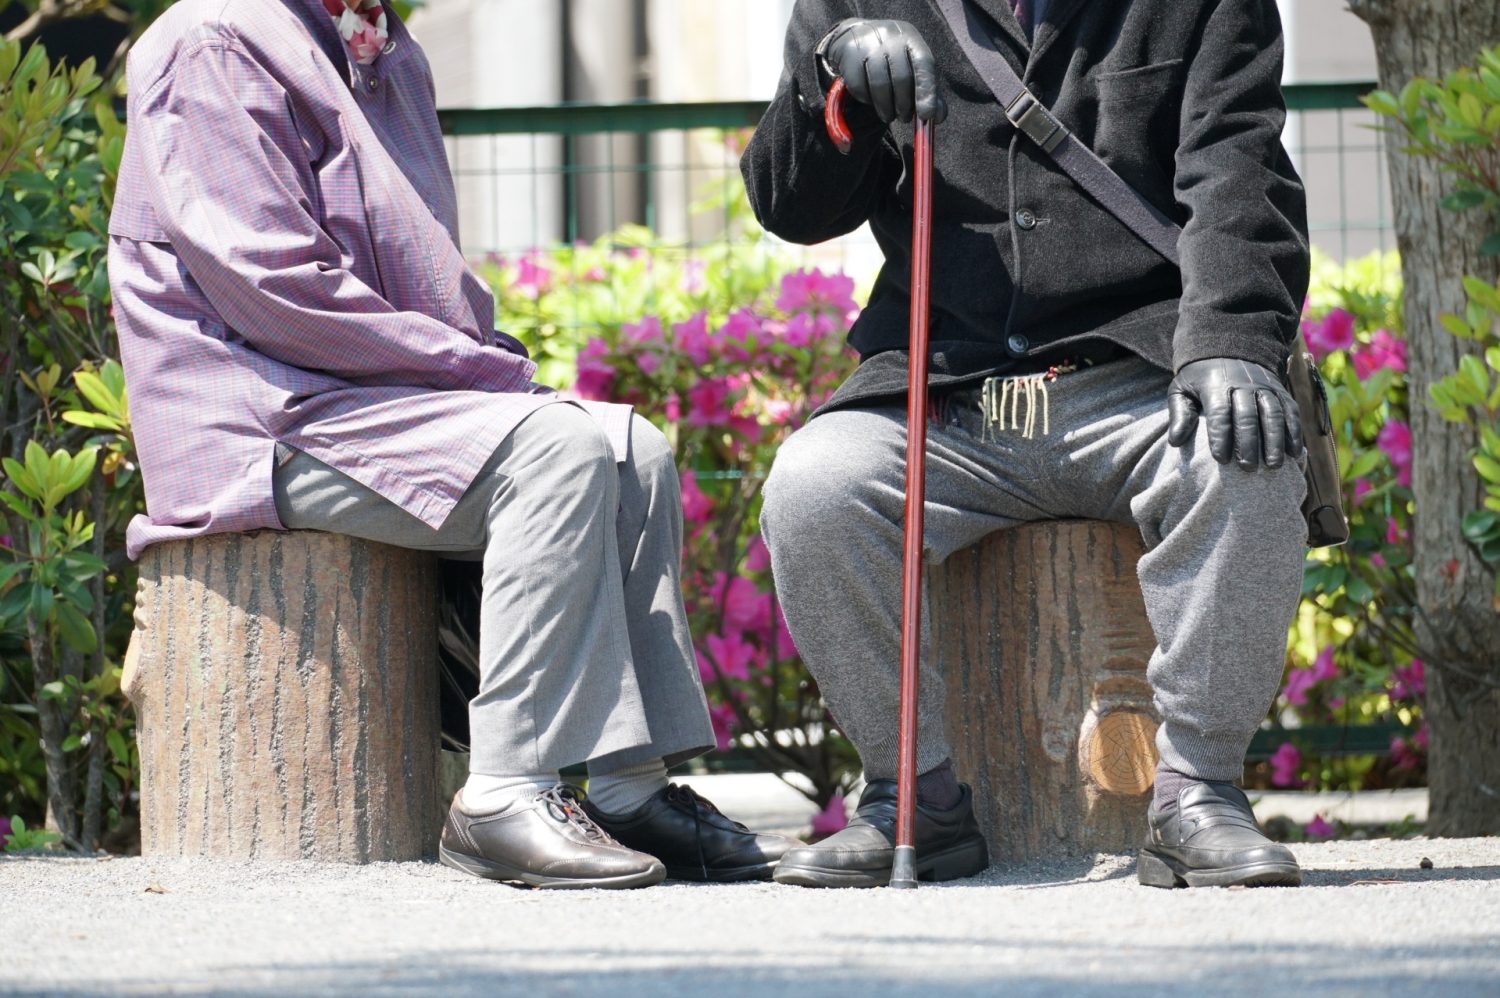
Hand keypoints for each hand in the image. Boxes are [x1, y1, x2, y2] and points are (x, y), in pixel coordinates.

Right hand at [821, 19, 945, 124]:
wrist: (856, 37)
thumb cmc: (891, 58)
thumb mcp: (912, 67)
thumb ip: (928, 91)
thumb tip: (939, 117)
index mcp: (911, 38)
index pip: (924, 63)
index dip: (927, 91)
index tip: (927, 115)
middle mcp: (890, 36)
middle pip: (901, 77)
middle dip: (904, 105)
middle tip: (905, 118)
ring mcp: (868, 44)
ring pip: (880, 85)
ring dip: (886, 108)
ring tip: (888, 115)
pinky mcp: (849, 55)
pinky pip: (860, 87)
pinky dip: (867, 100)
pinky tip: (871, 100)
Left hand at [1167, 358, 1304, 470]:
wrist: (1227, 348)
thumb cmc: (1199, 378)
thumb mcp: (1181, 389)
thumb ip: (1179, 414)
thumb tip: (1175, 441)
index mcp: (1216, 385)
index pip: (1220, 412)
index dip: (1221, 436)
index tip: (1221, 459)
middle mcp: (1243, 384)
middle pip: (1248, 416)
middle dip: (1249, 443)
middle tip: (1248, 468)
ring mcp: (1264, 386)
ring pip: (1273, 413)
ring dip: (1275, 440)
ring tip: (1274, 465)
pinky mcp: (1280, 390)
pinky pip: (1290, 411)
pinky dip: (1294, 432)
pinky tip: (1294, 453)